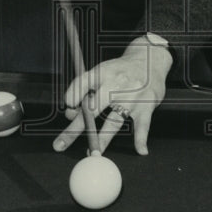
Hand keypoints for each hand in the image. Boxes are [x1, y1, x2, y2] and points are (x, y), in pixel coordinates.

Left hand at [52, 36, 173, 154]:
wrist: (150, 59)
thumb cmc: (121, 69)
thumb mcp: (102, 70)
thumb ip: (86, 89)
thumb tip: (72, 113)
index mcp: (102, 73)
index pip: (82, 84)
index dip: (72, 96)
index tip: (67, 107)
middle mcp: (115, 85)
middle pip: (91, 109)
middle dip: (74, 128)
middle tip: (61, 144)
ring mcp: (131, 97)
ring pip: (113, 121)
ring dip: (102, 139)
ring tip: (93, 153)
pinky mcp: (146, 106)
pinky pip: (143, 125)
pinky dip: (141, 139)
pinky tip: (140, 150)